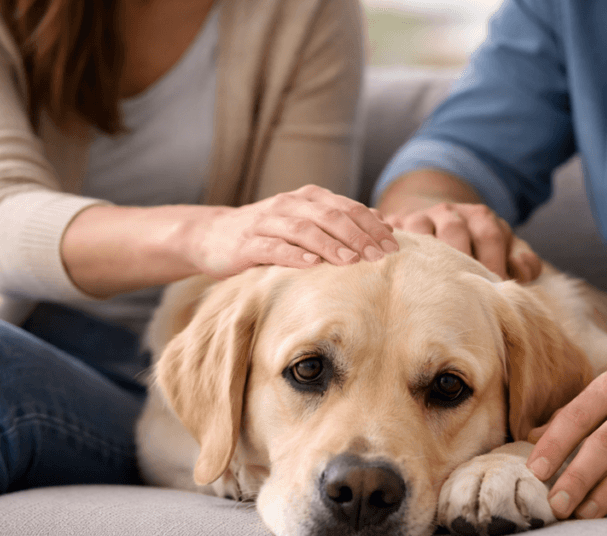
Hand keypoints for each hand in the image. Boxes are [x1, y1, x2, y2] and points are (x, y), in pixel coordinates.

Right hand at [187, 185, 397, 278]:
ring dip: (331, 245)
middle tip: (381, 257)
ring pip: (304, 229)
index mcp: (309, 198)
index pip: (348, 208)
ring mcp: (267, 221)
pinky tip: (310, 265)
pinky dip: (293, 255)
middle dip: (359, 236)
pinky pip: (273, 247)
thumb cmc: (269, 233)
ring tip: (352, 262)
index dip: (372, 226)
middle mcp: (290, 204)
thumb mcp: (306, 222)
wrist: (212, 235)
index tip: (394, 246)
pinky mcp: (248, 242)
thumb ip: (339, 220)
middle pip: (331, 216)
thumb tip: (381, 221)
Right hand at [386, 201, 541, 282]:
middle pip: (455, 230)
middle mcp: (450, 212)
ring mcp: (420, 216)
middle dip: (460, 261)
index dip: (492, 264)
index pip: (490, 236)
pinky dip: (394, 247)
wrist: (436, 220)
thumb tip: (523, 277)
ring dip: (426, 256)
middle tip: (464, 294)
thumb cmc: (477, 246)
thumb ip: (523, 262)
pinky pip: (391, 231)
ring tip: (431, 286)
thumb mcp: (505, 248)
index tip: (493, 292)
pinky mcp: (395, 226)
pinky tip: (397, 266)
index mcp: (481, 218)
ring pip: (420, 229)